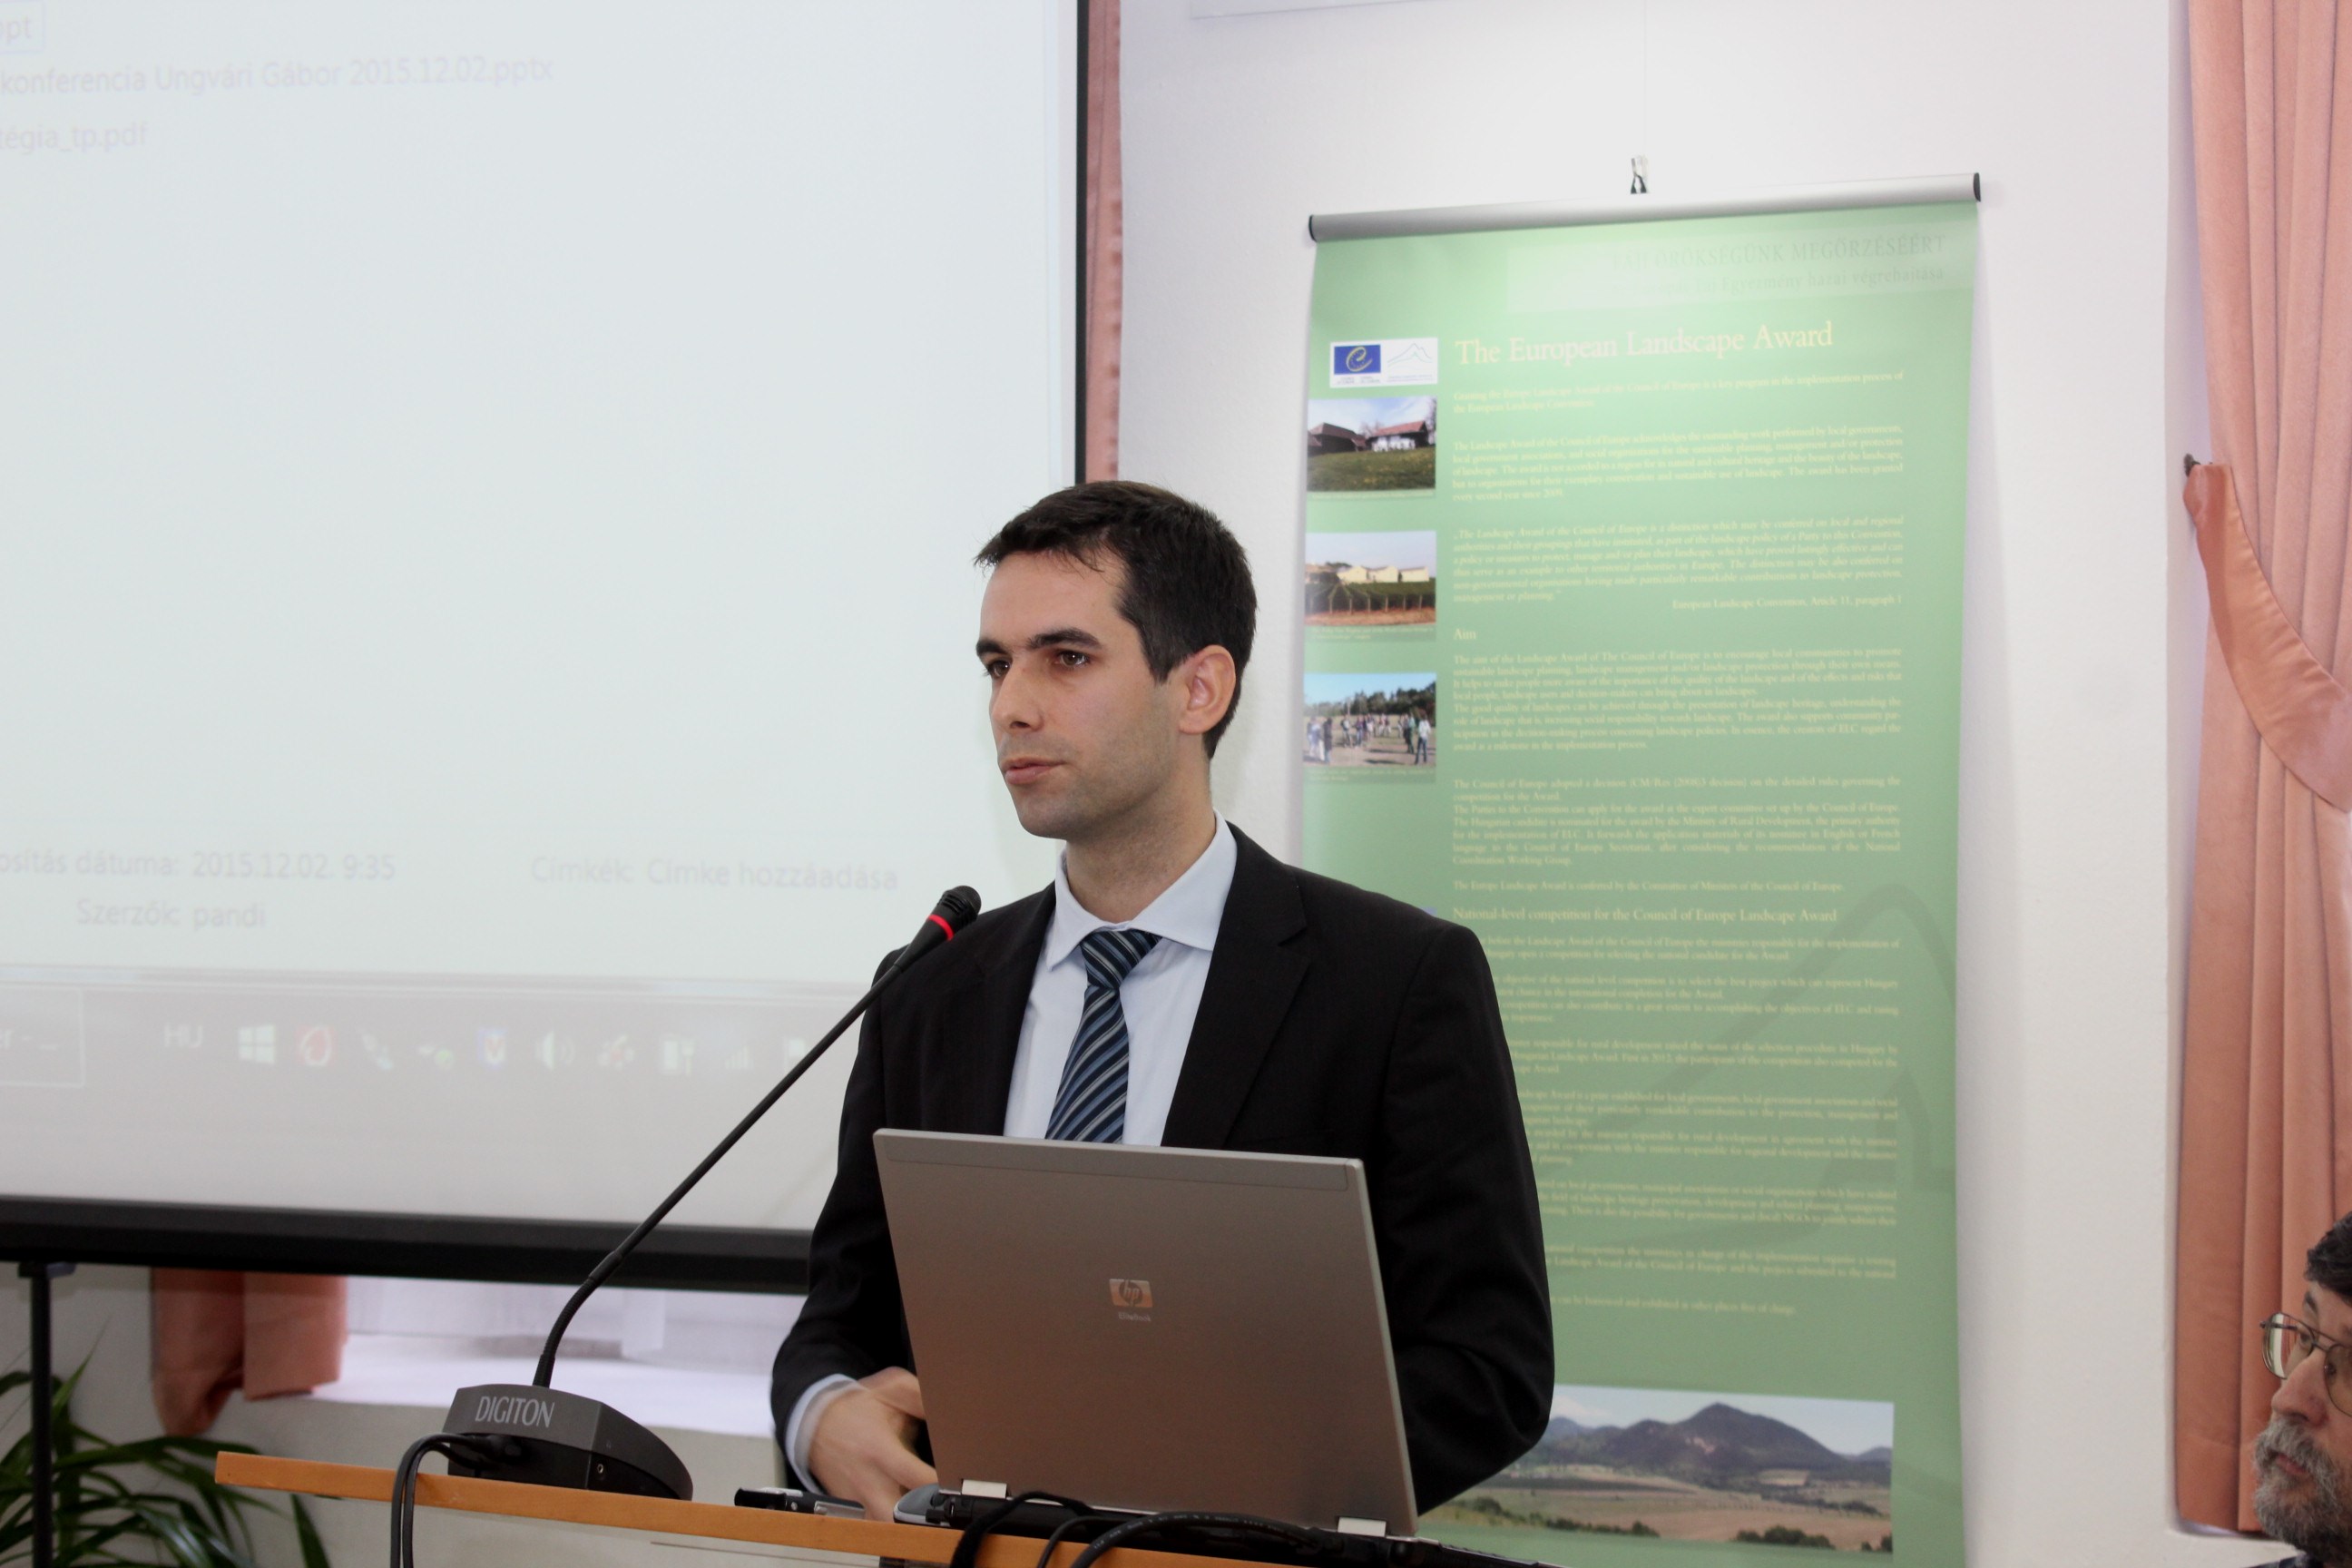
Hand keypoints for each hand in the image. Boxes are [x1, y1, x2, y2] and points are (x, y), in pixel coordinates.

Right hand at [808, 1367, 934, 1520]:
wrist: (816, 1423)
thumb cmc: (857, 1409)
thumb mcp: (890, 1391)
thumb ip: (921, 1397)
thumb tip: (947, 1407)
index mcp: (881, 1450)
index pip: (914, 1476)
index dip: (941, 1484)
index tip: (958, 1484)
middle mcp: (869, 1480)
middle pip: (896, 1516)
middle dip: (922, 1517)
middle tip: (943, 1506)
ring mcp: (860, 1499)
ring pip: (884, 1528)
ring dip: (906, 1525)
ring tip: (928, 1514)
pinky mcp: (853, 1509)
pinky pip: (874, 1527)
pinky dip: (891, 1527)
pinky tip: (906, 1516)